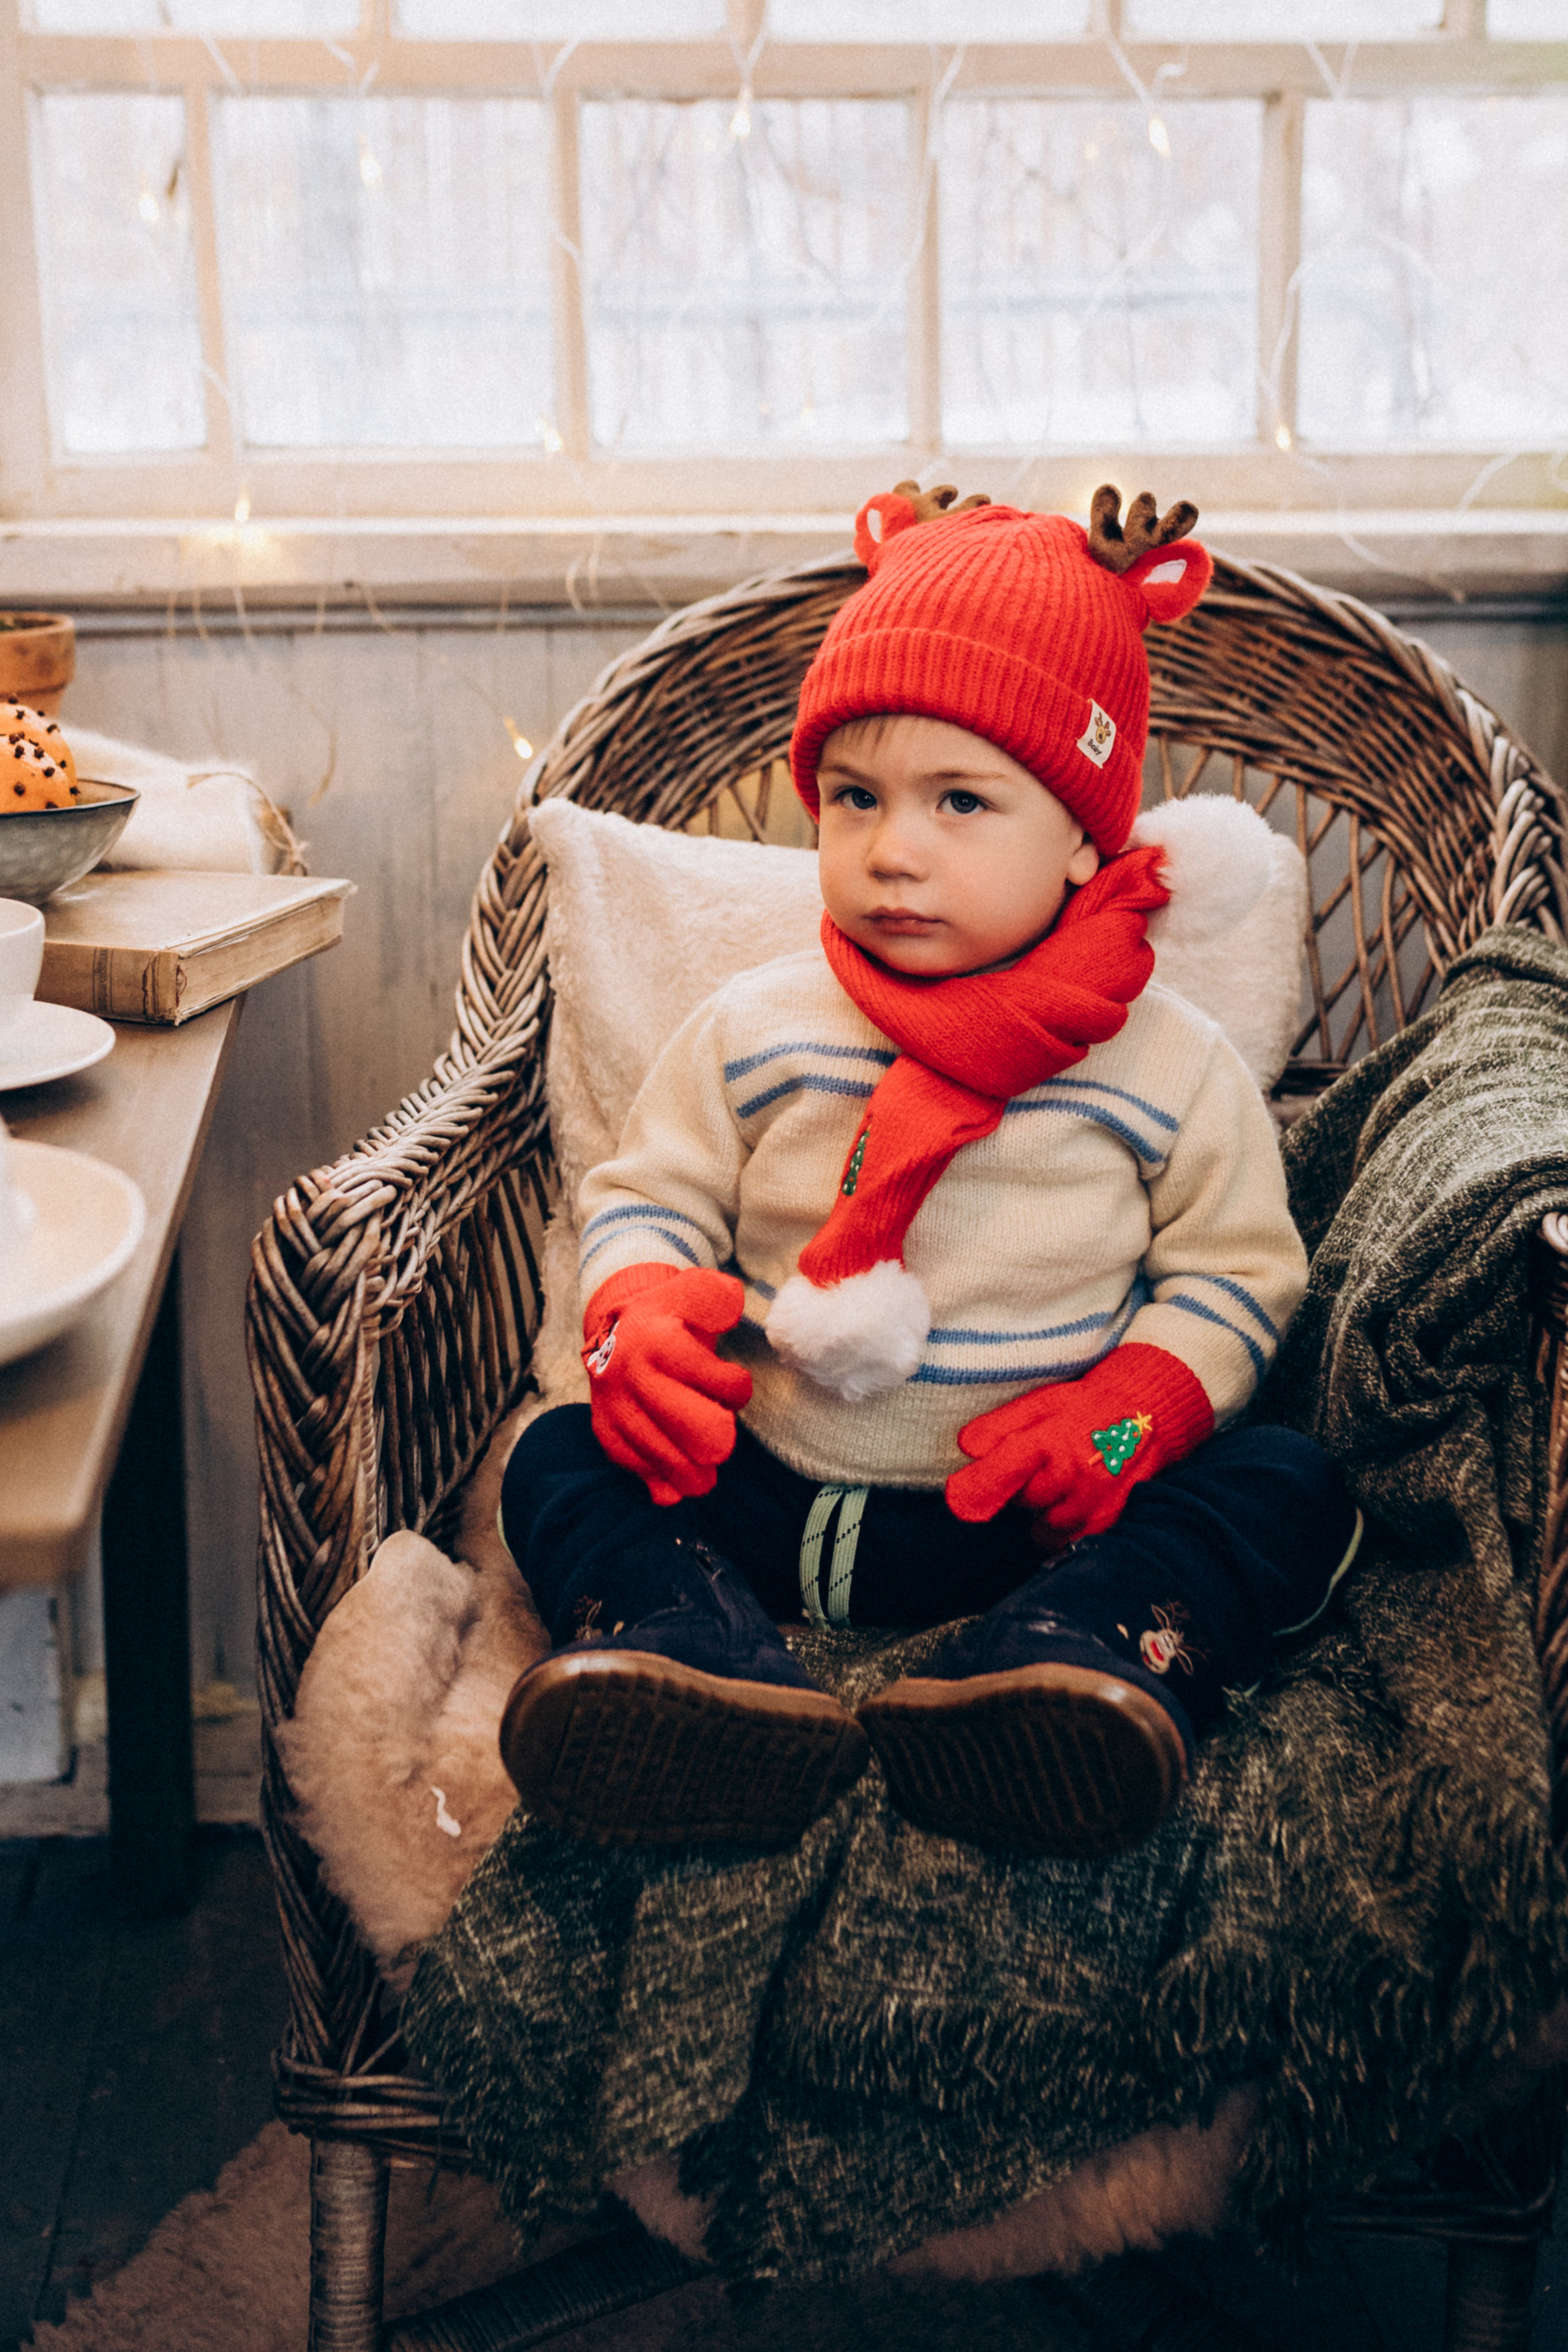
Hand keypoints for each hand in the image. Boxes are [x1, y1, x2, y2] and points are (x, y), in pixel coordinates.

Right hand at [582, 1263, 751, 1506]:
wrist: (613, 1333)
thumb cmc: (667, 1317)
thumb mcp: (693, 1291)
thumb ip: (718, 1297)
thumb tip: (731, 1309)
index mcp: (660, 1343)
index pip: (722, 1384)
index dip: (737, 1388)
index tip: (732, 1384)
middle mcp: (634, 1378)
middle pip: (698, 1433)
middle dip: (719, 1438)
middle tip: (722, 1433)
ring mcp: (617, 1411)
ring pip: (670, 1461)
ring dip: (698, 1470)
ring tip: (708, 1465)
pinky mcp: (607, 1435)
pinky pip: (641, 1473)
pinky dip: (666, 1483)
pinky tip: (680, 1480)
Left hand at [944, 1342, 1212, 1543]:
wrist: (1148, 1413)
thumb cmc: (1087, 1407)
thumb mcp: (1040, 1403)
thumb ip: (1000, 1427)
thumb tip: (966, 1447)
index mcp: (1048, 1441)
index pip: (1002, 1472)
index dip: (975, 1489)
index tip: (957, 1498)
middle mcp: (1071, 1476)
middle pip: (1021, 1503)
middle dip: (1021, 1490)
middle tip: (1040, 1466)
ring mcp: (1093, 1503)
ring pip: (1045, 1526)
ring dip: (1046, 1510)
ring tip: (1062, 1481)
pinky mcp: (1110, 1522)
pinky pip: (1071, 1540)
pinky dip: (1067, 1526)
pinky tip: (1076, 1501)